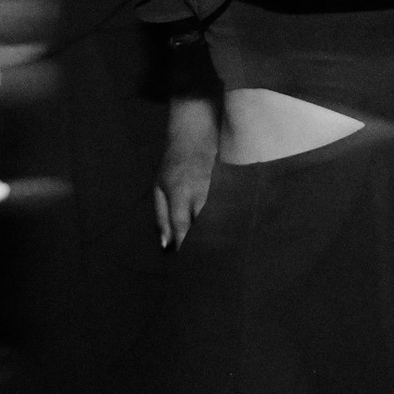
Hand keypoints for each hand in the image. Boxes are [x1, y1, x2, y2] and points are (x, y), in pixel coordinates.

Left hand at [155, 92, 218, 248]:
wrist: (195, 131)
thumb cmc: (173, 163)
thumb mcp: (159, 187)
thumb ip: (161, 216)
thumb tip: (165, 244)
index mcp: (180, 192)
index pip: (182, 226)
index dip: (184, 245)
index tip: (187, 262)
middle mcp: (201, 190)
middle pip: (205, 223)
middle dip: (204, 243)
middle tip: (206, 262)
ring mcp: (219, 185)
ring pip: (222, 215)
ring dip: (220, 232)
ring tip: (223, 251)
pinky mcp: (231, 181)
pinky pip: (232, 204)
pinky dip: (232, 217)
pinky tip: (235, 230)